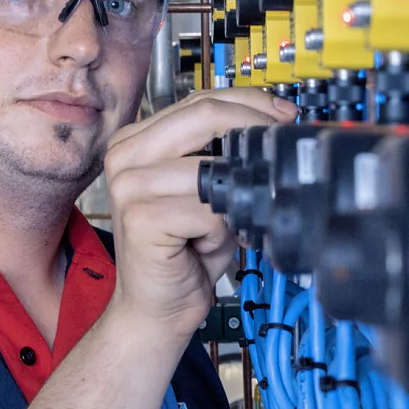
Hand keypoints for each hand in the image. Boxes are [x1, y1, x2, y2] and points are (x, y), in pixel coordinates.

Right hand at [101, 88, 295, 338]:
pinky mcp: (140, 218)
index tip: (282, 114)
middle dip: (255, 126)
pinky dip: (224, 230)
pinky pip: (209, 210)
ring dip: (237, 194)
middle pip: (204, 114)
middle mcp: (126, 155)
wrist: (156, 309)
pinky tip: (207, 245)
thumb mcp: (211, 191)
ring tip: (231, 220)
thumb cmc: (186, 252)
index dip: (249, 102)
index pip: (200, 99)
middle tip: (280, 146)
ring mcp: (128, 185)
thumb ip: (226, 154)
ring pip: (212, 166)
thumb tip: (277, 122)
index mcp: (138, 140)